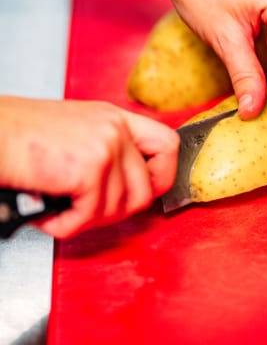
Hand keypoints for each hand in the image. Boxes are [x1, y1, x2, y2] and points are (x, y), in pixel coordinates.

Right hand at [0, 96, 178, 237]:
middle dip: (114, 213)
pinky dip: (65, 225)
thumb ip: (107, 150)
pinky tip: (48, 213)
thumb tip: (126, 186)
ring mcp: (106, 147)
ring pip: (118, 209)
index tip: (148, 192)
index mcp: (115, 118)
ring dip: (85, 220)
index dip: (162, 176)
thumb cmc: (22, 136)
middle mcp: (116, 129)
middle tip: (85, 213)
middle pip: (144, 190)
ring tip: (59, 209)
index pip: (167, 145)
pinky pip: (90, 217)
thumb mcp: (77, 131)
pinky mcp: (90, 169)